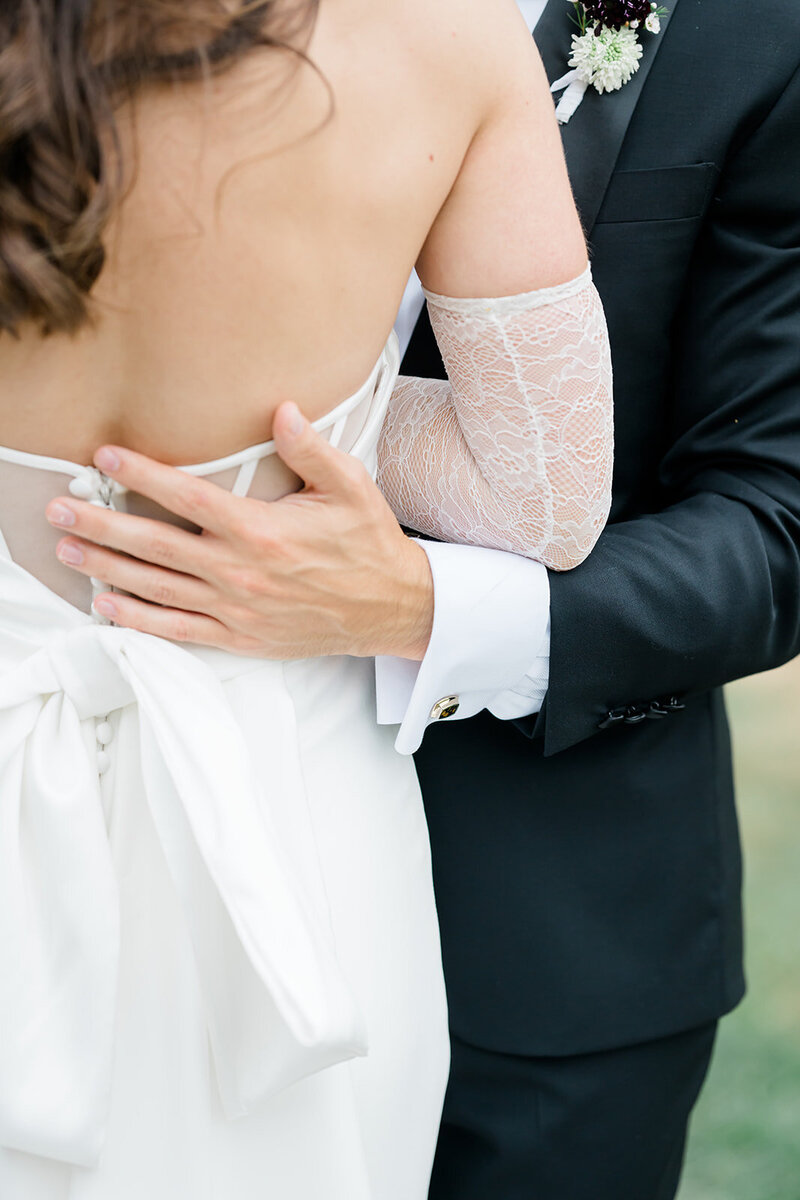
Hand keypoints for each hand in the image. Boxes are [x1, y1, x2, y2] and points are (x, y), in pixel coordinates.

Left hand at [45, 404, 433, 660]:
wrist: (390, 609)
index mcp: (261, 530)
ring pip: (156, 587)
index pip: (187, 497)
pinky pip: (177, 629)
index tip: (105, 459)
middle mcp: (240, 570)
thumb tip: (281, 409)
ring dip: (106, 568)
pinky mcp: (239, 637)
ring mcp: (235, 608)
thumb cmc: (368, 544)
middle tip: (58, 510)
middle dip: (100, 525)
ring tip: (66, 552)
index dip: (141, 476)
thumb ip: (312, 448)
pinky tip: (106, 604)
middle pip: (154, 545)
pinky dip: (138, 619)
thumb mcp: (351, 487)